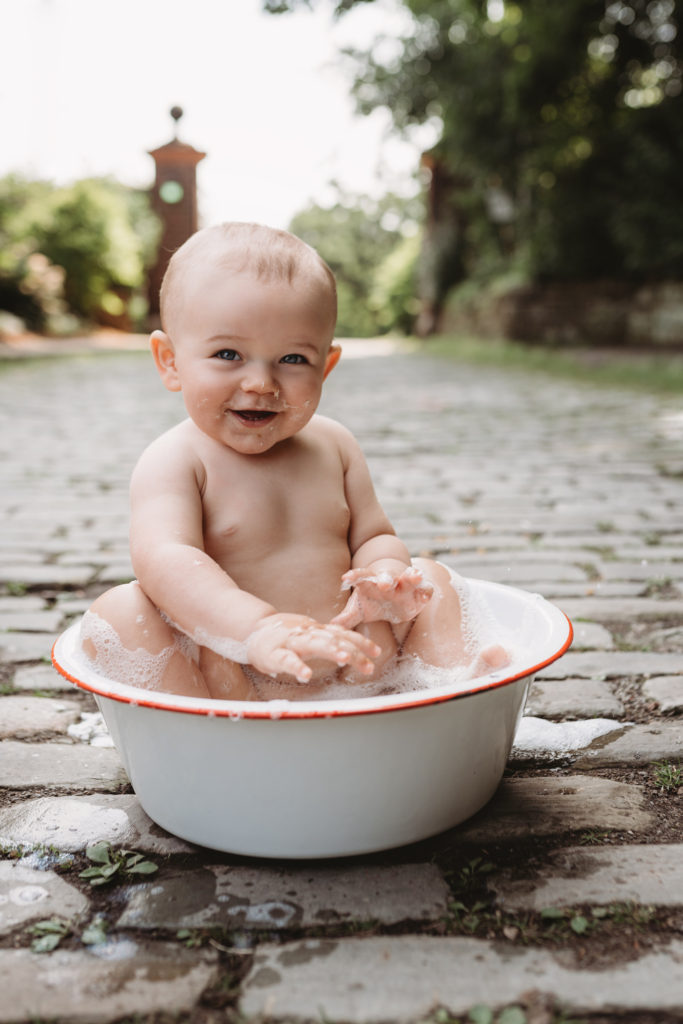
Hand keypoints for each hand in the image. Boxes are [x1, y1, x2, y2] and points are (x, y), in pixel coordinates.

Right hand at [246, 613, 380, 683]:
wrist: (252, 631)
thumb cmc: (285, 637)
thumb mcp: (310, 636)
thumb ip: (328, 640)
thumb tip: (354, 650)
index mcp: (317, 632)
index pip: (343, 634)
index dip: (360, 642)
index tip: (377, 653)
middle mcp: (307, 634)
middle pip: (334, 640)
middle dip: (353, 652)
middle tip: (369, 666)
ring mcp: (291, 642)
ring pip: (314, 644)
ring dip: (331, 650)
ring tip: (346, 659)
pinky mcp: (274, 653)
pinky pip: (286, 660)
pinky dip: (296, 666)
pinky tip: (306, 675)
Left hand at [332, 565, 432, 628]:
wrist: (394, 591)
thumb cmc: (373, 600)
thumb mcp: (359, 610)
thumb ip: (347, 618)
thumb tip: (331, 627)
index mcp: (371, 583)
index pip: (361, 577)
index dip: (354, 577)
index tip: (346, 578)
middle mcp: (389, 581)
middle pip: (387, 577)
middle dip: (386, 579)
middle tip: (384, 584)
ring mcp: (405, 585)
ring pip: (409, 577)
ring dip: (412, 575)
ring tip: (415, 576)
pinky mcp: (420, 592)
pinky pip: (425, 589)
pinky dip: (426, 591)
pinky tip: (426, 595)